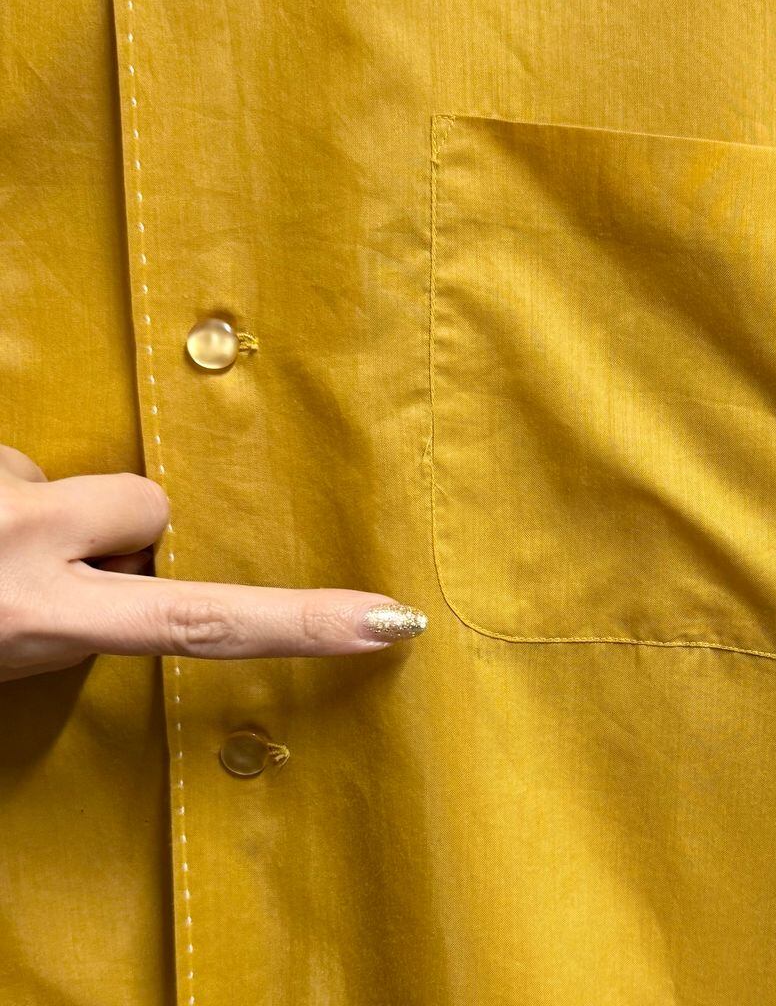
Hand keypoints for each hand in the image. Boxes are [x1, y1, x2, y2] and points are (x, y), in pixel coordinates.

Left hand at [0, 443, 426, 681]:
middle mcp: (19, 542)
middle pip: (149, 504)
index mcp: (31, 618)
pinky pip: (14, 465)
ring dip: (44, 513)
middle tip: (56, 561)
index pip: (200, 622)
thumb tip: (120, 577)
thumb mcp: (3, 661)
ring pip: (74, 482)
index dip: (301, 623)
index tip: (386, 620)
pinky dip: (0, 495)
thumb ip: (72, 625)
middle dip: (122, 530)